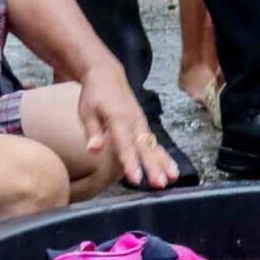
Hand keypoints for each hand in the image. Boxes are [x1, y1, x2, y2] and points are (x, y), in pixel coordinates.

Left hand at [78, 59, 178, 188]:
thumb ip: (93, 131)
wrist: (107, 75)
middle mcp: (134, 122)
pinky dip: (164, 157)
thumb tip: (94, 150)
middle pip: (144, 147)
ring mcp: (141, 123)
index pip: (125, 144)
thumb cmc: (94, 95)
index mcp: (118, 118)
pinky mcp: (144, 126)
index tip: (136, 179)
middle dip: (152, 167)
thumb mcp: (87, 111)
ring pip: (153, 146)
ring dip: (163, 164)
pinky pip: (155, 144)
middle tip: (159, 184)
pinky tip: (172, 171)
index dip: (130, 162)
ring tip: (171, 180)